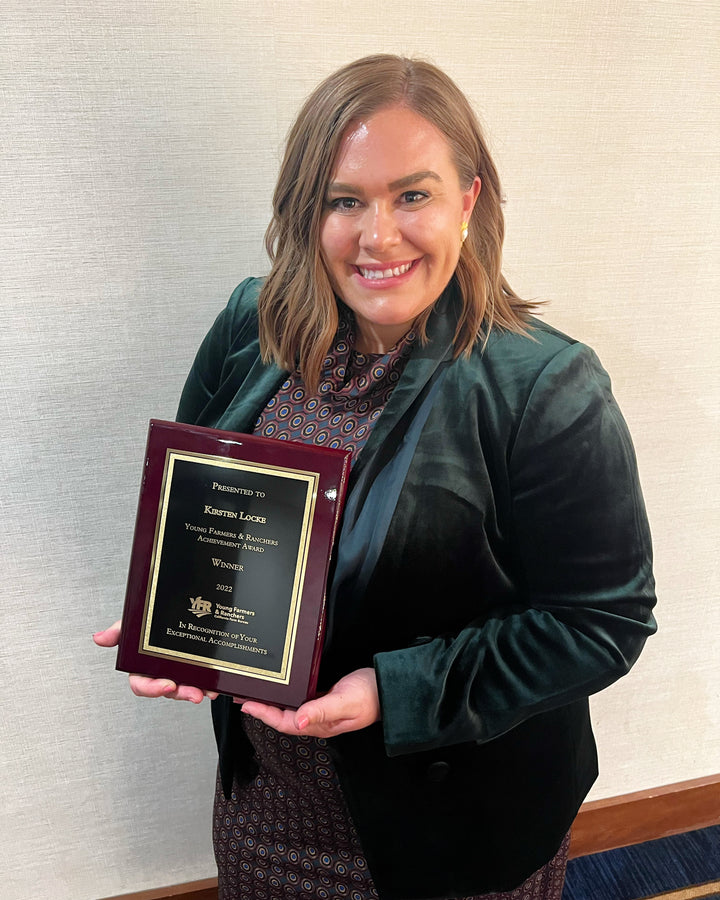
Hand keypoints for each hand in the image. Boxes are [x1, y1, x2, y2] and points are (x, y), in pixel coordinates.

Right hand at [92, 620, 216, 703]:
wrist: (181, 607)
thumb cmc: (153, 622)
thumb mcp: (137, 623)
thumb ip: (119, 631)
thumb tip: (99, 638)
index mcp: (144, 668)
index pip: (143, 685)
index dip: (153, 689)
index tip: (167, 684)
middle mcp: (161, 673)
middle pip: (168, 690)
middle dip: (181, 694)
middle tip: (194, 694)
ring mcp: (180, 672)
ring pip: (186, 688)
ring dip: (197, 692)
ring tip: (208, 691)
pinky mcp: (197, 669)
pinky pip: (202, 680)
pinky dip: (208, 684)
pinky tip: (215, 685)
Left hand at [239, 667, 379, 737]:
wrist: (389, 688)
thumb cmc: (371, 696)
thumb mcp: (345, 702)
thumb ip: (322, 711)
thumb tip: (298, 722)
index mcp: (320, 724)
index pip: (284, 723)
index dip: (264, 715)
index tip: (247, 705)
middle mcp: (316, 719)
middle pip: (282, 716)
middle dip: (261, 708)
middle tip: (241, 696)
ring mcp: (319, 709)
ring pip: (288, 707)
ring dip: (271, 701)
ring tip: (254, 691)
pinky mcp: (323, 698)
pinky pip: (299, 698)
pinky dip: (285, 693)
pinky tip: (279, 686)